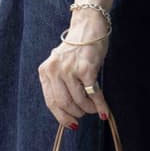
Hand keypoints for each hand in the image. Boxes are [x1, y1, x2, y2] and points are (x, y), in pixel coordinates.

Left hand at [37, 7, 111, 129]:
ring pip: (79, 100)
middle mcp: (54, 70)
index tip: (71, 125)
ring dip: (89, 109)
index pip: (51, 102)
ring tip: (94, 109)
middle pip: (64, 103)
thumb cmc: (77, 48)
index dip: (61, 117)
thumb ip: (60, 84)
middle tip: (85, 114)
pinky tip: (104, 111)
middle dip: (76, 113)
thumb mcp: (62, 65)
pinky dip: (99, 105)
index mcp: (45, 71)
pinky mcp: (85, 68)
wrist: (89, 26)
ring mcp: (69, 69)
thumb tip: (69, 111)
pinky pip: (92, 94)